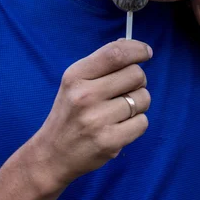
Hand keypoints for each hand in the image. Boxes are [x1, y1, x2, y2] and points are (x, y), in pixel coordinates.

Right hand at [32, 39, 152, 190]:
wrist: (52, 154)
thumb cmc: (71, 112)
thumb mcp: (75, 82)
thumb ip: (102, 63)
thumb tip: (132, 46)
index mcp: (76, 76)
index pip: (115, 54)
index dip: (137, 49)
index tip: (146, 52)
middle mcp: (85, 96)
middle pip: (136, 75)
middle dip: (138, 81)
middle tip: (125, 90)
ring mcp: (97, 120)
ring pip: (143, 99)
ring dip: (138, 103)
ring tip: (119, 111)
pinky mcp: (109, 142)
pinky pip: (143, 122)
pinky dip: (137, 123)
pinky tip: (120, 127)